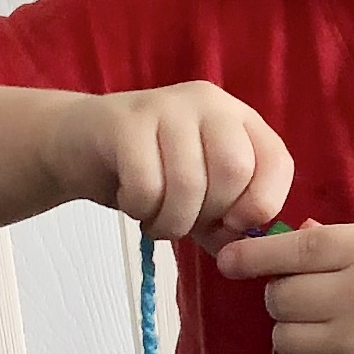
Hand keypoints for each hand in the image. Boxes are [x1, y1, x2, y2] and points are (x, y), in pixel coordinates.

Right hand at [42, 81, 291, 245]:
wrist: (77, 143)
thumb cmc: (150, 171)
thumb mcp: (200, 197)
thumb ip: (228, 222)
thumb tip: (249, 249)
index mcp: (238, 118)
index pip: (276, 161)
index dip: (261, 204)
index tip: (232, 226)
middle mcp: (209, 103)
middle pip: (234, 170)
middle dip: (211, 215)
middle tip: (186, 222)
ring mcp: (166, 107)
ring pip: (188, 183)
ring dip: (172, 222)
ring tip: (156, 220)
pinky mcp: (125, 123)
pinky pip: (146, 185)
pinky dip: (141, 211)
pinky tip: (132, 204)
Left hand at [215, 220, 353, 353]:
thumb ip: (351, 243)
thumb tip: (294, 237)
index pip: (293, 249)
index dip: (251, 255)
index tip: (228, 260)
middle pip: (280, 296)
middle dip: (283, 298)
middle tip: (306, 300)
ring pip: (285, 338)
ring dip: (292, 334)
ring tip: (319, 329)